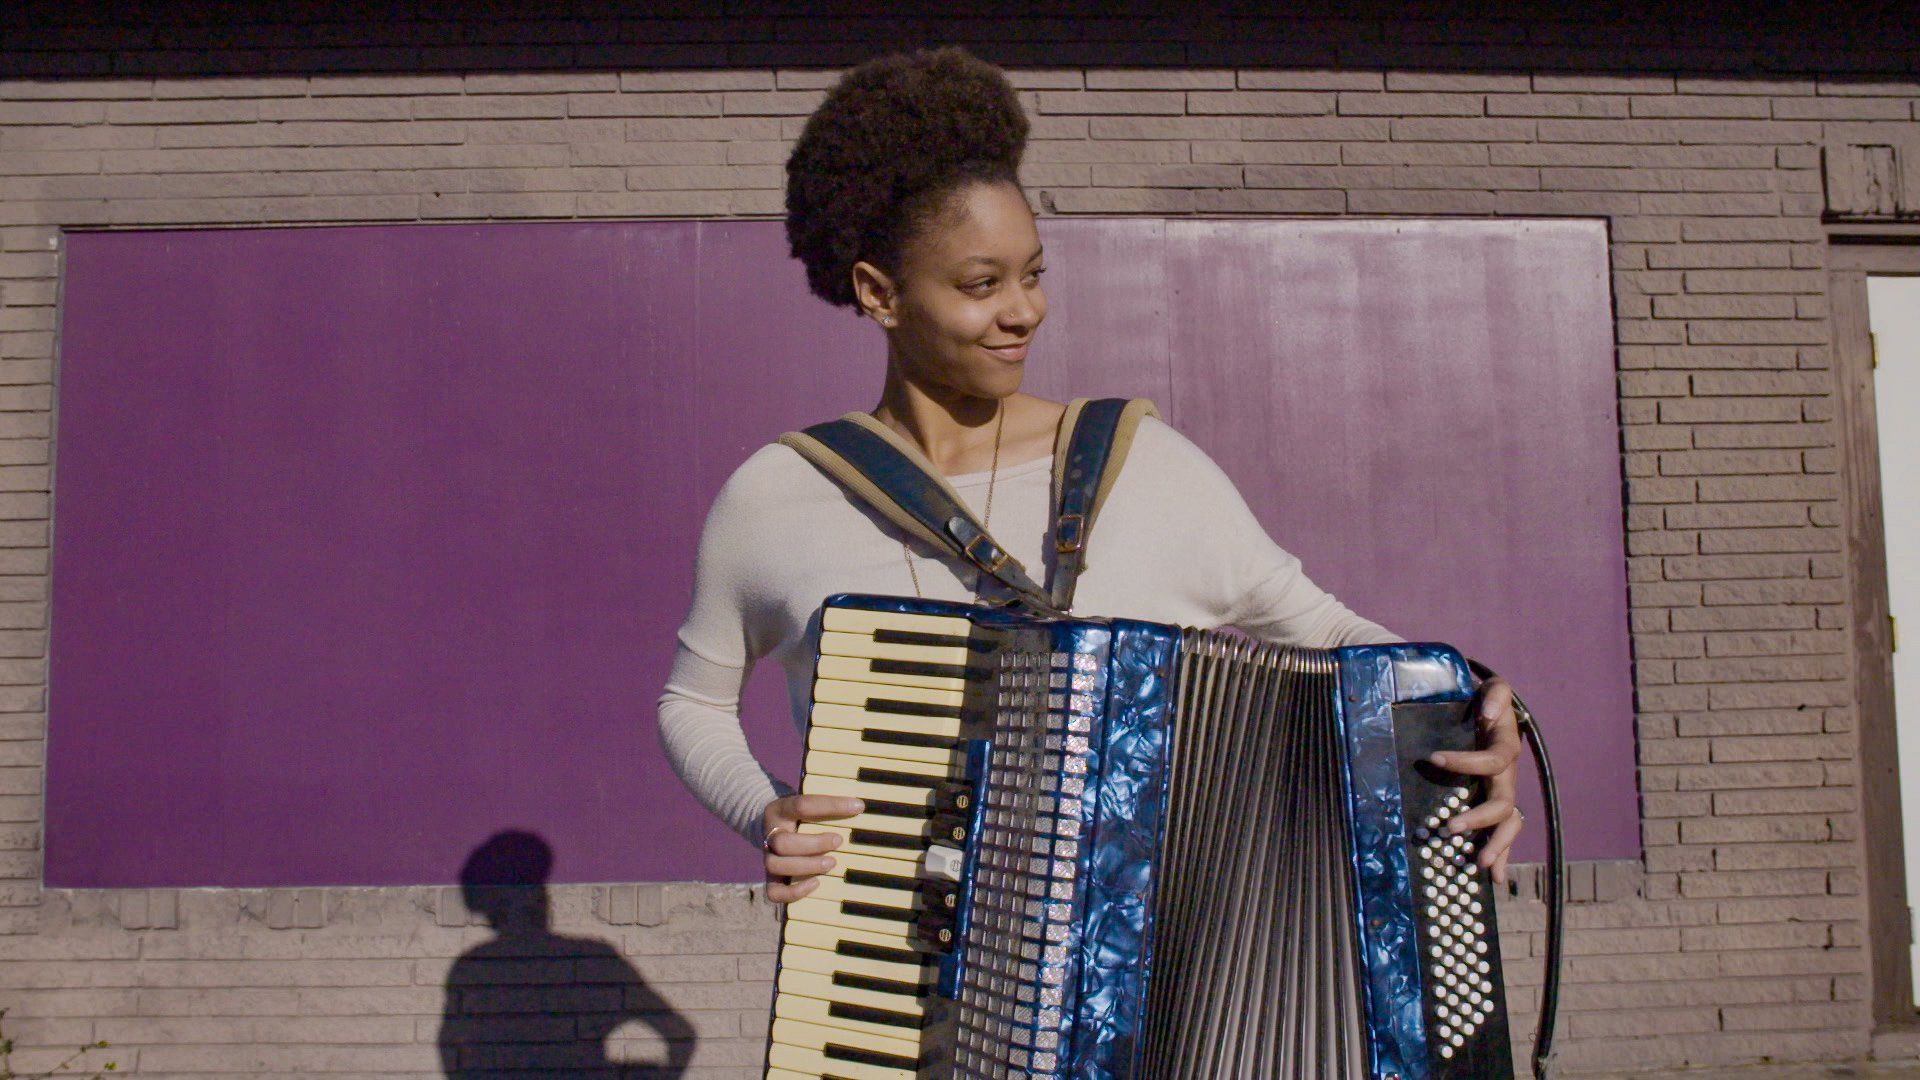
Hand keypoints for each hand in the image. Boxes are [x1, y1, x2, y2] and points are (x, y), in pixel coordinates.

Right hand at [761, 793, 864, 902]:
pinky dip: (795, 892)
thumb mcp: (809, 803)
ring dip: (807, 866)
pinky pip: (774, 892)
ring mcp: (768, 858)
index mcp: (780, 810)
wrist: (774, 827)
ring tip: (832, 862)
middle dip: (814, 844)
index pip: (802, 805)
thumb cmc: (800, 816)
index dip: (831, 806)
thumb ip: (828, 804)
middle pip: (782, 843)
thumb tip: (860, 803)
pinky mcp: (771, 880)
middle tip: (838, 841)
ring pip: (776, 866)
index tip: (857, 807)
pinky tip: (816, 883)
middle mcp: (770, 835)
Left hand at [1427, 676, 1523, 884]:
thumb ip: (1496, 694)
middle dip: (1479, 819)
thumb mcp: (1495, 689)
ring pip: (1507, 826)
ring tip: (1476, 864)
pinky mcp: (1495, 805)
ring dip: (1494, 846)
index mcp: (1505, 750)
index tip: (1432, 758)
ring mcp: (1502, 794)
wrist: (1491, 714)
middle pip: (1503, 804)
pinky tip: (1494, 879)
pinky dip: (1500, 856)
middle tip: (1450, 828)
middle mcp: (1507, 777)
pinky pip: (1502, 834)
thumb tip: (1488, 711)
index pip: (1491, 760)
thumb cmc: (1488, 704)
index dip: (1465, 761)